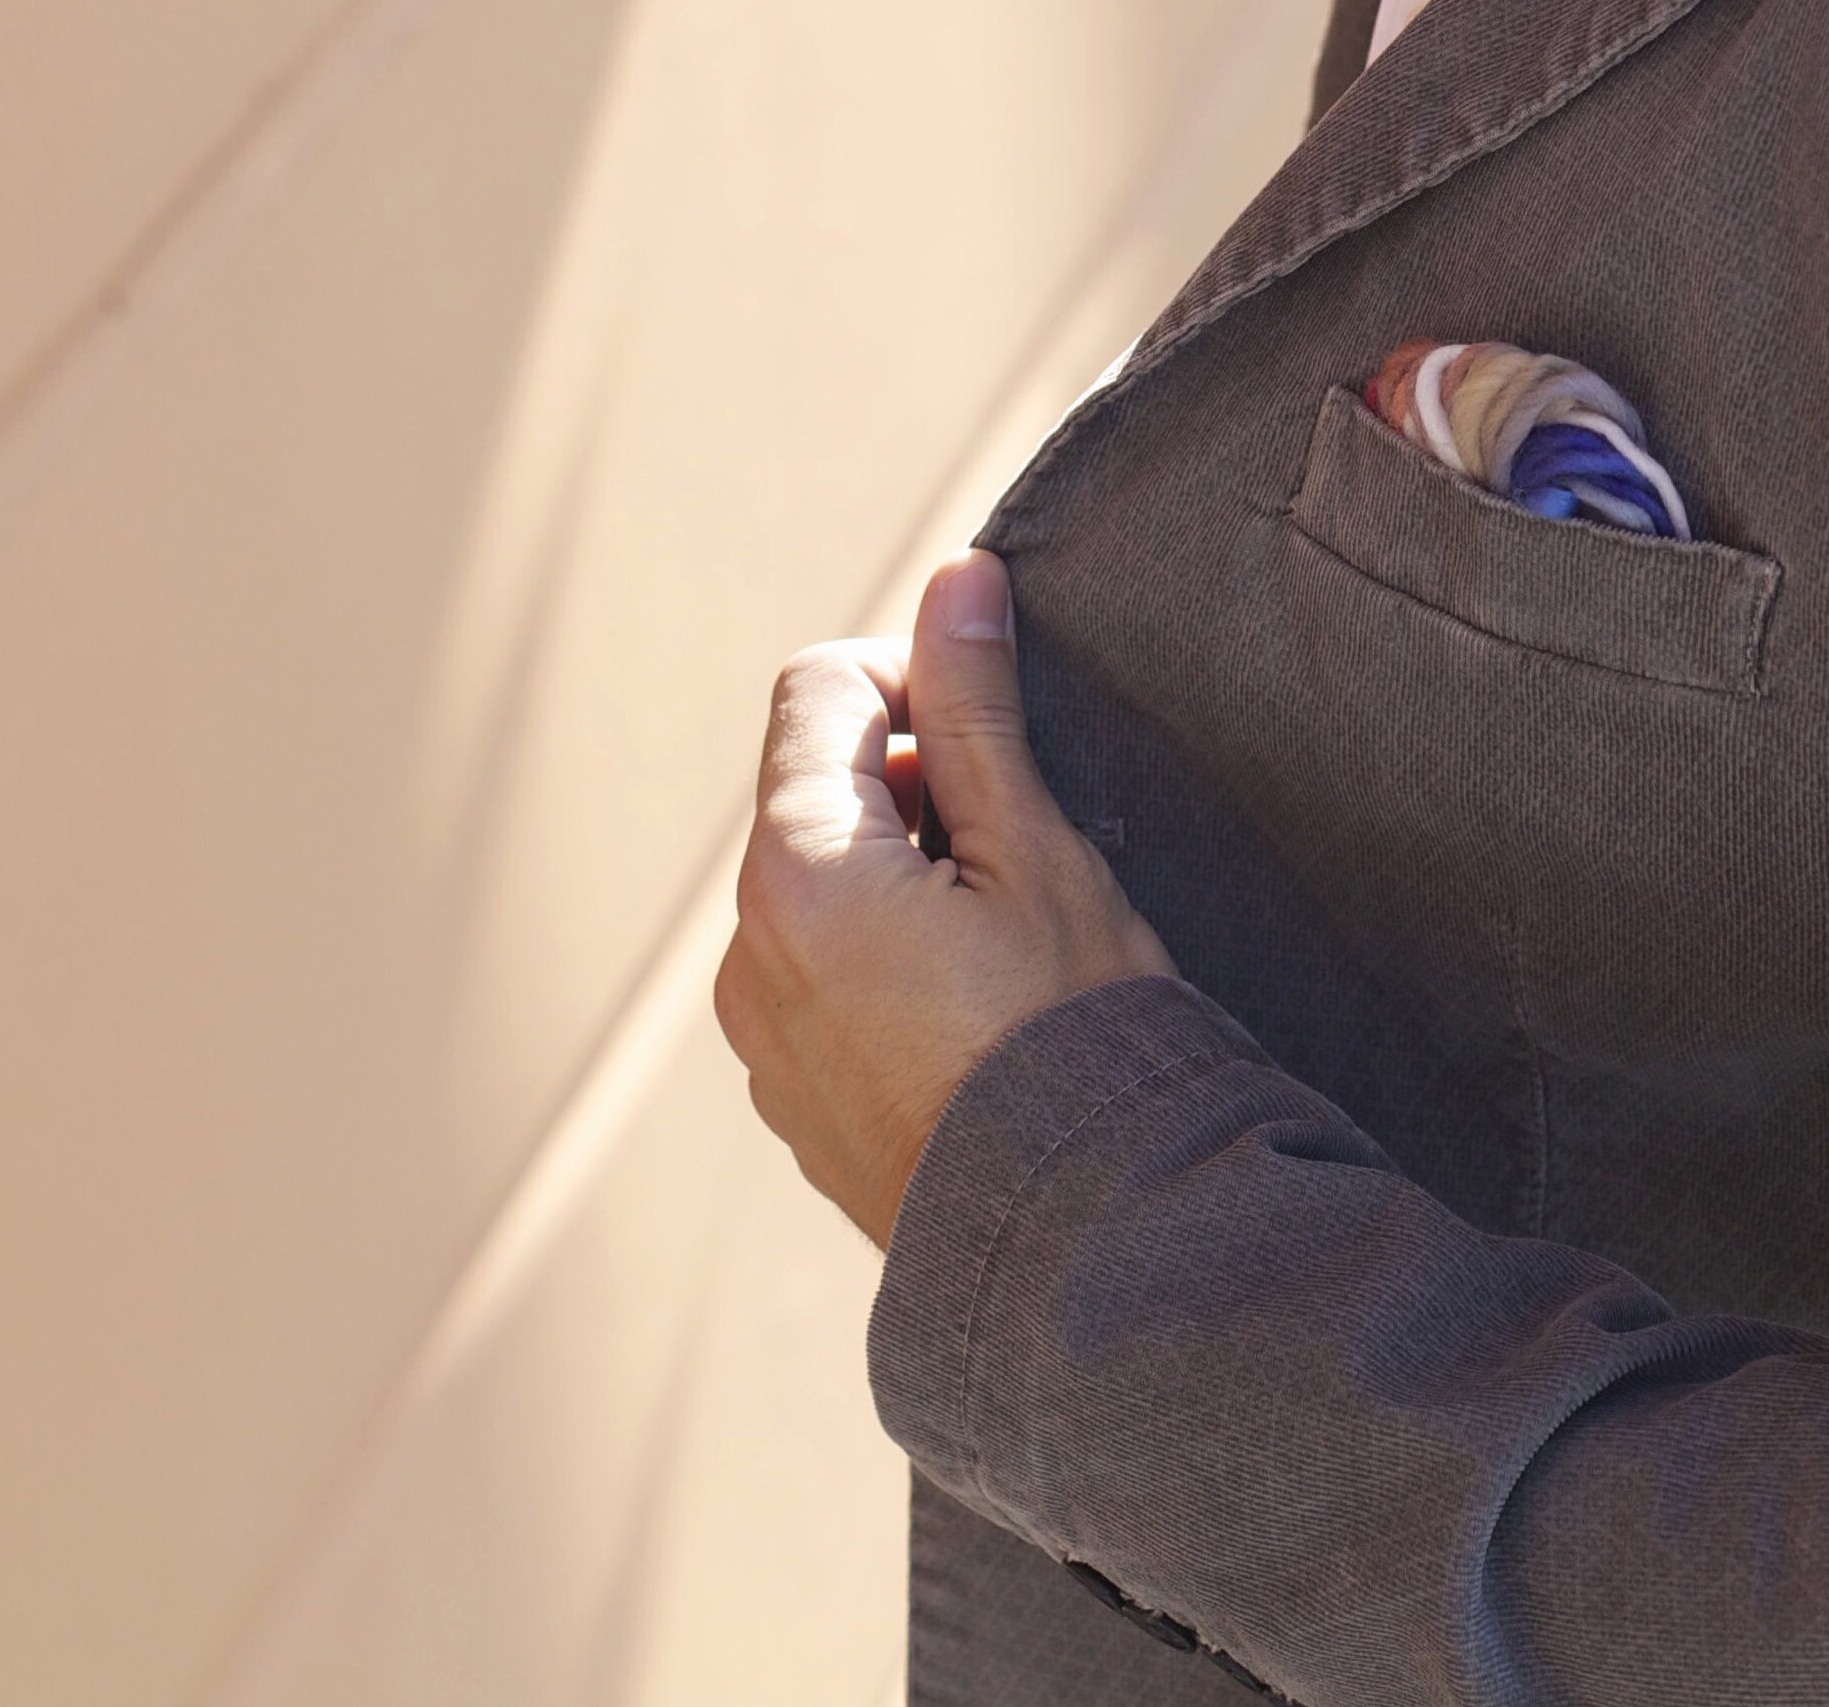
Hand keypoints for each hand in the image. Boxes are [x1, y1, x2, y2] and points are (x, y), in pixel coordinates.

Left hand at [717, 550, 1175, 1247]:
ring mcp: (762, 1037)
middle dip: (912, 783)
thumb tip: (955, 578)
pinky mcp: (791, 1099)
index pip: (818, 687)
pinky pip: (821, 977)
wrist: (1081, 1249)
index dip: (911, 680)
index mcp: (796, 871)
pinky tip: (980, 1011)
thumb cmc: (1073, 1036)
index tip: (992, 734)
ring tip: (1010, 940)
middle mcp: (747, 951)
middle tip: (1021, 845)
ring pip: (822, 886)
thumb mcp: (1037, 850)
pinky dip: (887, 957)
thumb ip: (974, 711)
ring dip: (902, 872)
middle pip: (814, 787)